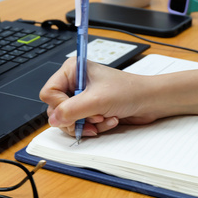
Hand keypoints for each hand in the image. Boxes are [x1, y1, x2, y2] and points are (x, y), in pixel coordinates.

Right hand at [39, 58, 158, 136]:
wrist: (149, 101)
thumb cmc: (129, 91)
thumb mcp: (96, 100)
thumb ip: (71, 111)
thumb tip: (53, 119)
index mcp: (71, 70)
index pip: (49, 93)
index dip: (59, 106)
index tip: (75, 111)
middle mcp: (74, 83)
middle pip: (56, 109)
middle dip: (76, 118)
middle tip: (93, 117)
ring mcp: (81, 97)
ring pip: (68, 120)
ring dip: (87, 124)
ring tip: (103, 119)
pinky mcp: (89, 110)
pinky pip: (80, 125)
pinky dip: (94, 127)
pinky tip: (109, 120)